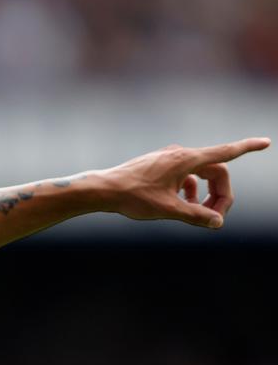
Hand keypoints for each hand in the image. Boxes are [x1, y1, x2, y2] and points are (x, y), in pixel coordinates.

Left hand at [103, 137, 269, 227]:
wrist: (102, 190)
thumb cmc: (132, 197)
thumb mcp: (168, 210)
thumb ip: (195, 216)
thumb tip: (217, 223)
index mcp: (186, 159)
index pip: (225, 153)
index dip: (247, 148)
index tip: (265, 142)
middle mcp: (180, 154)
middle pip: (216, 171)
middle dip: (221, 194)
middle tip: (215, 218)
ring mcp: (169, 158)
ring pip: (200, 174)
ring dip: (205, 194)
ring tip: (198, 214)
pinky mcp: (159, 164)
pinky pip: (185, 175)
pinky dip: (191, 189)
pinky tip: (183, 203)